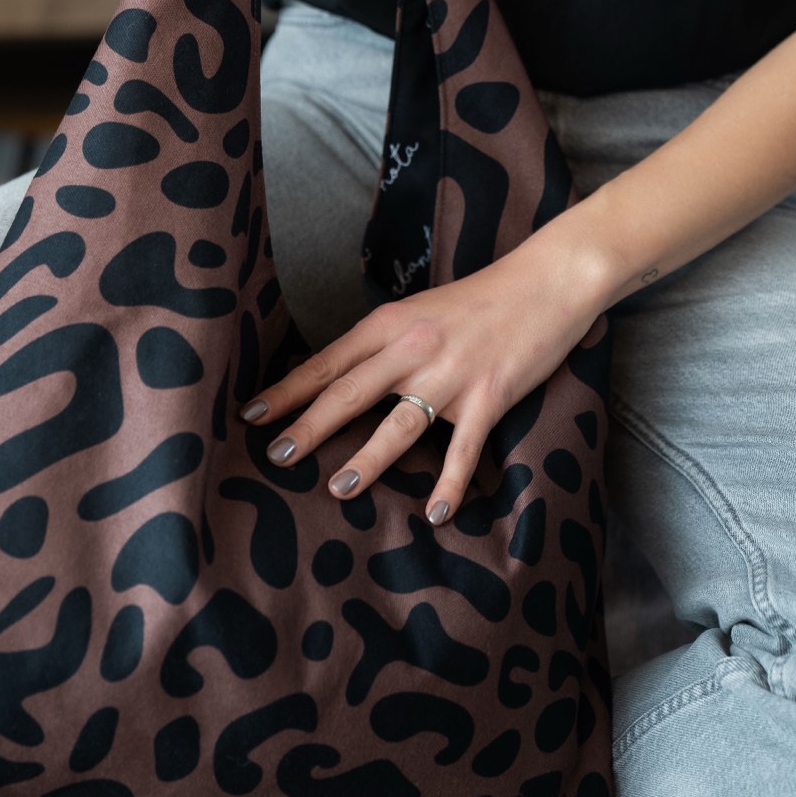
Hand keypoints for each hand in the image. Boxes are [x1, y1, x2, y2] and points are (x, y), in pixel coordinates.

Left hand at [236, 214, 609, 526]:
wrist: (544, 283)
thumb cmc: (479, 299)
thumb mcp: (420, 311)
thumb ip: (384, 344)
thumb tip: (340, 380)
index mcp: (391, 324)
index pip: (329, 362)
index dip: (288, 390)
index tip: (251, 414)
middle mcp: (415, 347)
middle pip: (351, 392)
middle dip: (310, 425)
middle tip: (276, 456)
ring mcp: (452, 374)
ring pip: (400, 423)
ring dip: (368, 459)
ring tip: (338, 488)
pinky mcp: (490, 396)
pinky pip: (464, 448)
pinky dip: (449, 482)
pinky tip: (436, 513)